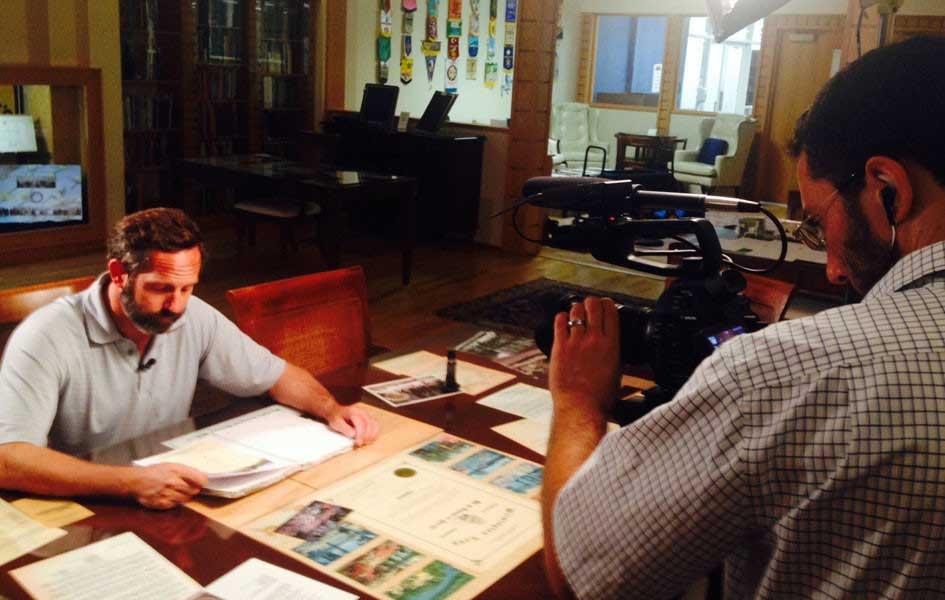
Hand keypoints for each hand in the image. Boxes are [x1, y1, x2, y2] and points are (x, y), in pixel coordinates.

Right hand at [125, 463, 207, 509]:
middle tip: (186, 487)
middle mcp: (173, 482)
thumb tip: (204, 477)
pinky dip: (175, 501)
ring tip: (175, 491)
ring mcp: (168, 494)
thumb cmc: (154, 472)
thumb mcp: (171, 466)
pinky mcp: (162, 504)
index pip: (200, 479)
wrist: (136, 482)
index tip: (202, 483)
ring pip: (186, 499)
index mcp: (177, 470)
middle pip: (194, 490)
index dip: (203, 482)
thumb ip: (187, 471)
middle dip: (193, 489)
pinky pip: (176, 504)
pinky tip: (168, 496)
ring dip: (184, 496)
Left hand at [326, 404, 379, 446]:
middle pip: (370, 425)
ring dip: (372, 436)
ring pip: (375, 426)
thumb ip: (344, 428)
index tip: (358, 443)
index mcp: (354, 413)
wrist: (337, 409)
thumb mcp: (336, 422)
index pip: (361, 424)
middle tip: (360, 444)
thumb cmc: (337, 415)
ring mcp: (367, 415)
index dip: (361, 435)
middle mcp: (363, 413)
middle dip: (367, 437)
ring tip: (365, 442)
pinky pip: (376, 426)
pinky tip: (369, 439)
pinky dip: (374, 434)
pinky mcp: (369, 419)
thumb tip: (353, 434)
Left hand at [549, 296, 620, 427]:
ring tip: (576, 312)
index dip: (607, 304)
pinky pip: (559, 323)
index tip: (605, 304)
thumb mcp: (617, 373)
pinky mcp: (560, 348)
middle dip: (591, 302)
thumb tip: (611, 346)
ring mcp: (576, 342)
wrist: (581, 408)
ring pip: (575, 311)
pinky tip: (563, 319)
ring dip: (576, 308)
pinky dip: (562, 317)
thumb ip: (614, 355)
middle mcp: (594, 339)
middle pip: (593, 306)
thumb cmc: (600, 397)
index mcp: (611, 345)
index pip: (611, 312)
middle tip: (590, 306)